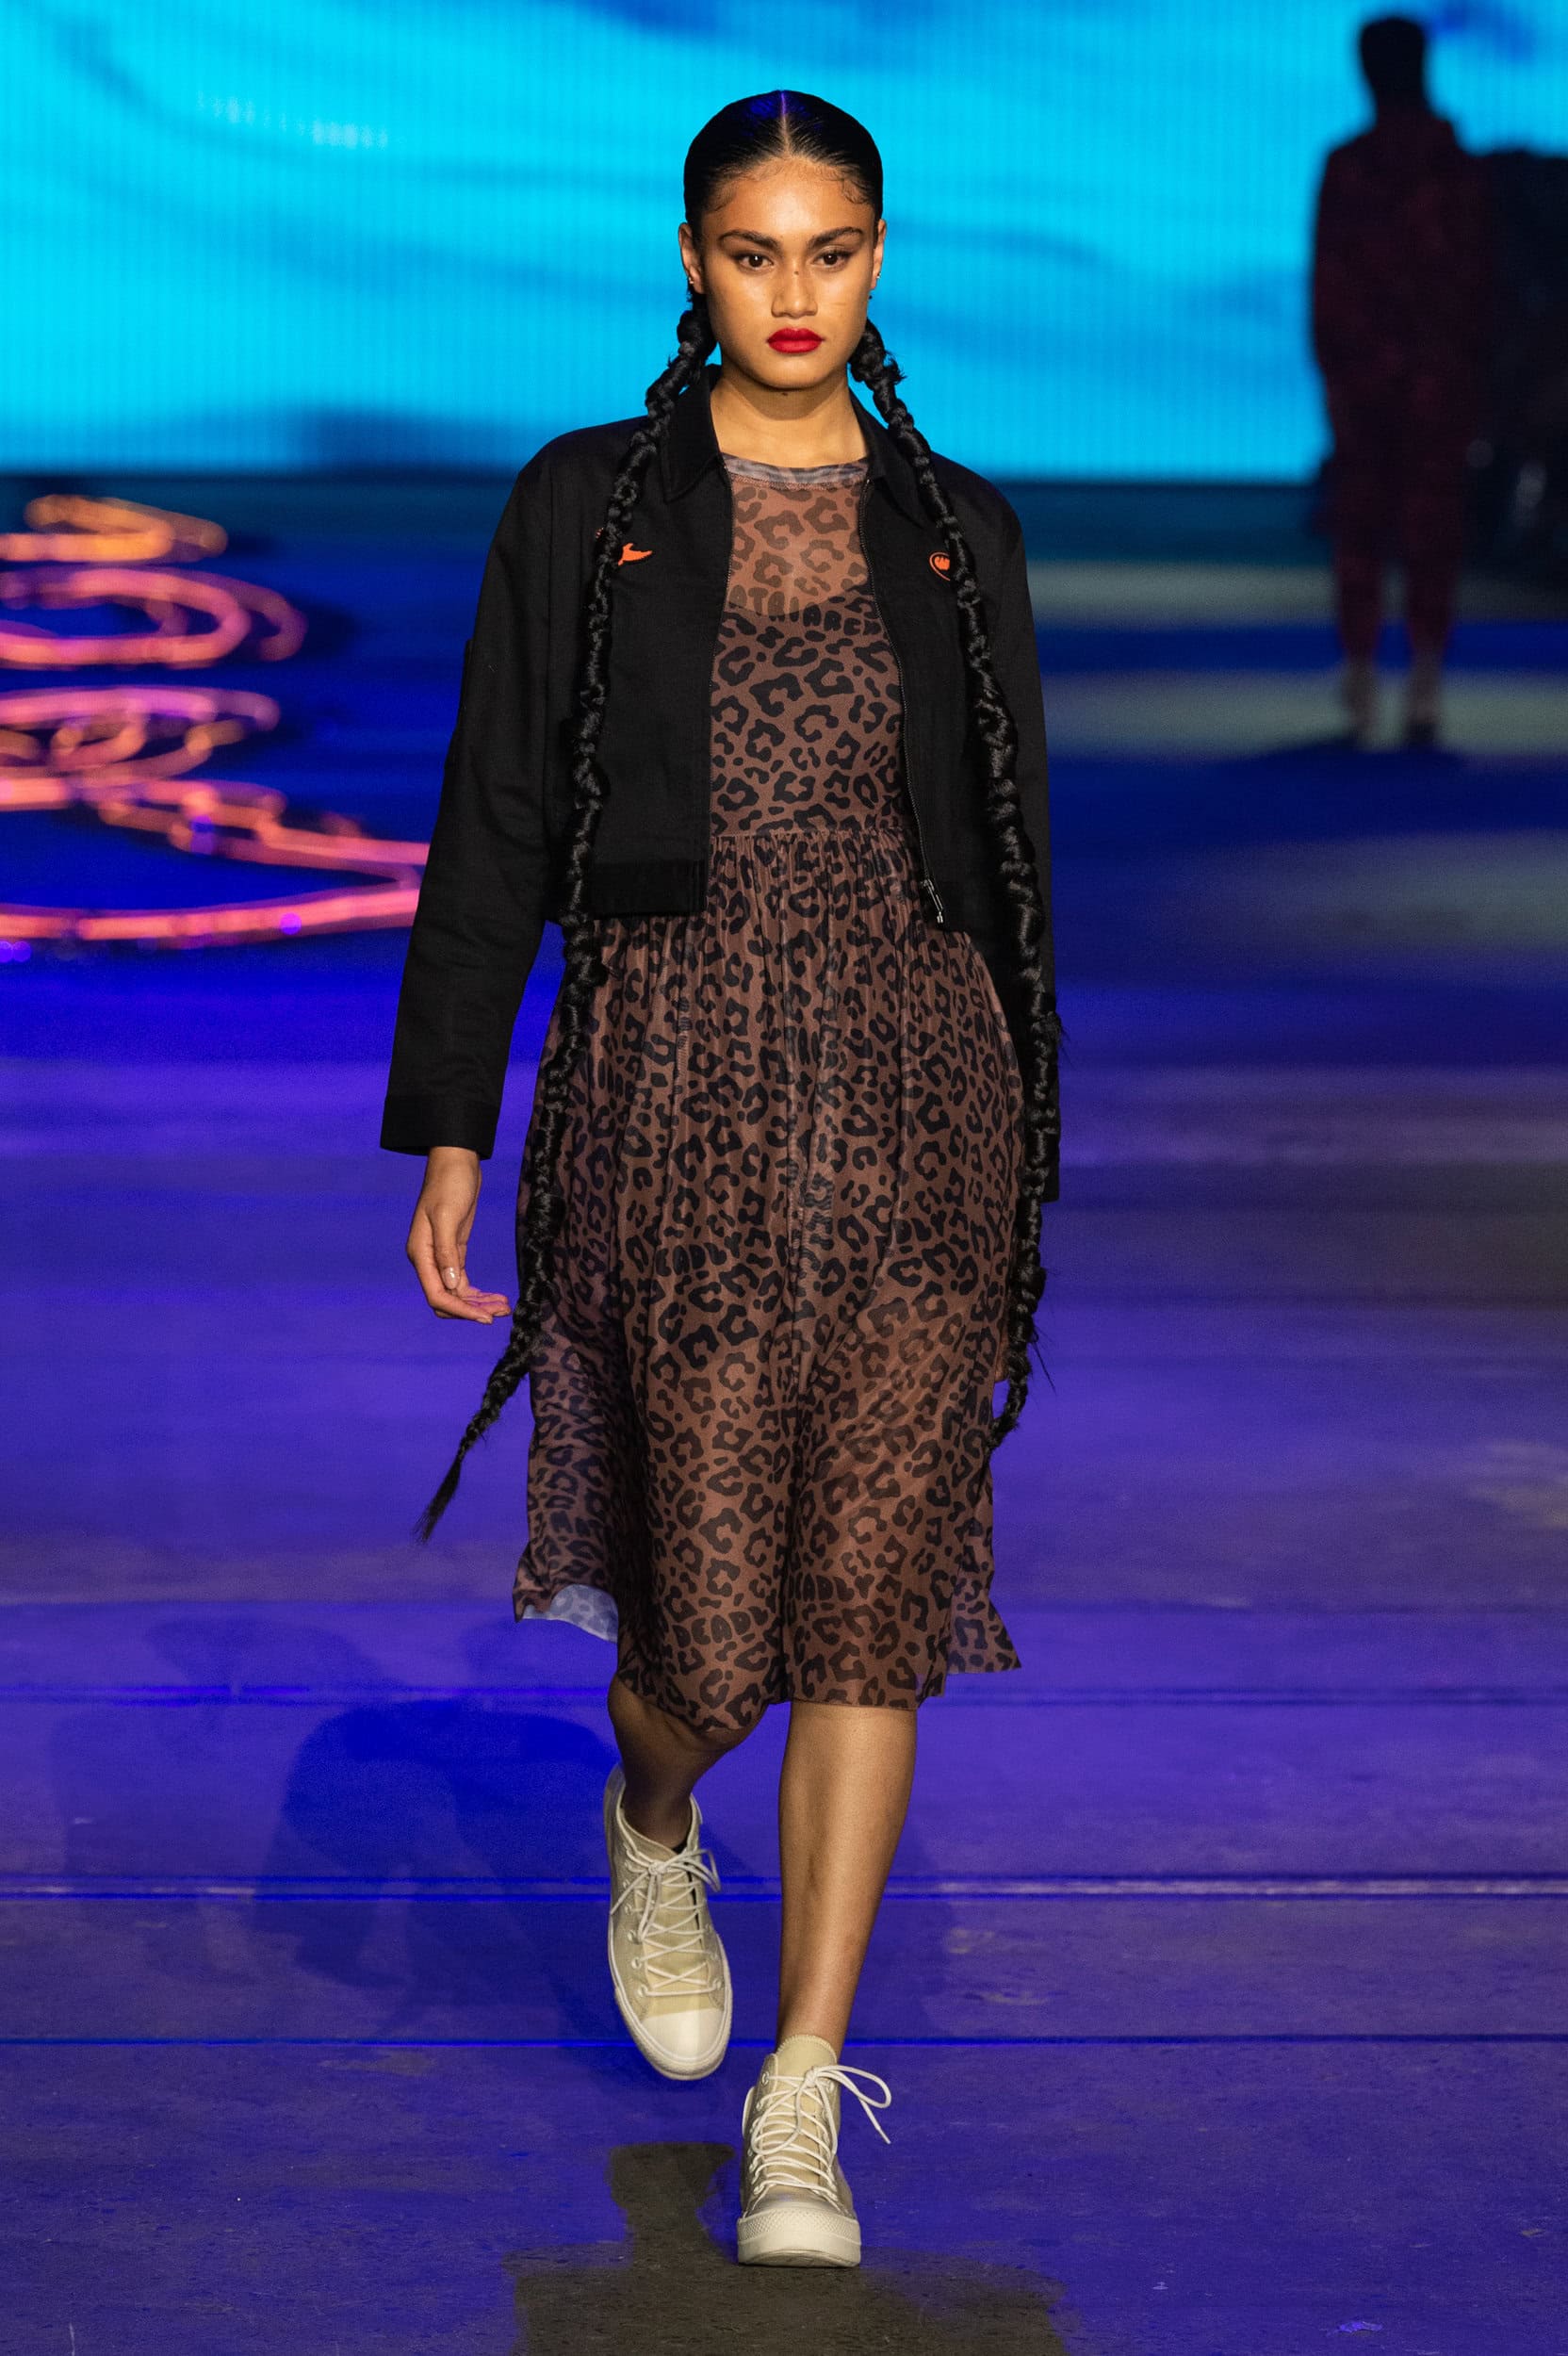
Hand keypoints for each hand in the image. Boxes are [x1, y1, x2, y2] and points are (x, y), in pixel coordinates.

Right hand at [406, 1147, 511, 1323]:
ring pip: (457, 1294)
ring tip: (505, 1307)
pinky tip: (497, 1297)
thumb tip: (451, 1285)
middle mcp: (427, 1260)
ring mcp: (441, 1258)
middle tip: (501, 1312)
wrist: (456, 1162)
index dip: (460, 1310)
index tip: (485, 1318)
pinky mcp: (454, 1253)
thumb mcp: (448, 1216)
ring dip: (479, 1304)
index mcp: (420, 1254)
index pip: (437, 1295)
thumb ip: (447, 1252)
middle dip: (472, 1310)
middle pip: (446, 1300)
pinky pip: (463, 1283)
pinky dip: (479, 1293)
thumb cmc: (450, 1183)